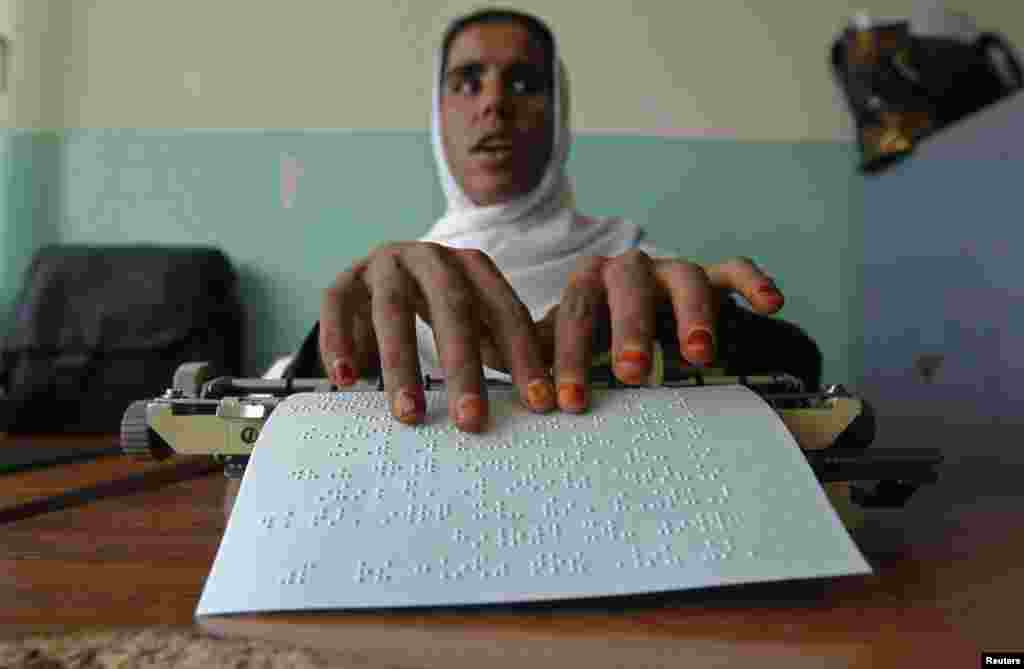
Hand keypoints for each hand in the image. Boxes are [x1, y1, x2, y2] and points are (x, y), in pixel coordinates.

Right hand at [319, 242, 554, 432]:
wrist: (387, 273)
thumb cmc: (444, 307)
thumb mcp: (479, 322)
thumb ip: (505, 349)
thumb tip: (543, 395)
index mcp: (473, 266)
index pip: (505, 310)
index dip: (523, 356)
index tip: (538, 401)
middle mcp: (431, 258)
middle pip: (452, 308)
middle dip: (464, 367)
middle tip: (472, 420)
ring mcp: (385, 265)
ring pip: (392, 310)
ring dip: (402, 365)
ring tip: (409, 414)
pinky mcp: (346, 278)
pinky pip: (337, 305)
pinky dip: (339, 342)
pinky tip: (346, 380)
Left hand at [538, 252, 784, 411]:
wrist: (624, 302)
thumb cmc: (589, 328)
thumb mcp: (555, 340)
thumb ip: (527, 353)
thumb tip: (488, 374)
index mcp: (586, 284)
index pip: (574, 314)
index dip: (570, 357)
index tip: (569, 401)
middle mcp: (627, 270)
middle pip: (627, 288)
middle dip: (630, 330)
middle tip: (632, 373)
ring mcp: (670, 271)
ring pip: (684, 278)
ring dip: (692, 313)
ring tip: (699, 354)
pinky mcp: (710, 276)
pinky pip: (734, 268)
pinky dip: (752, 281)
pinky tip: (772, 302)